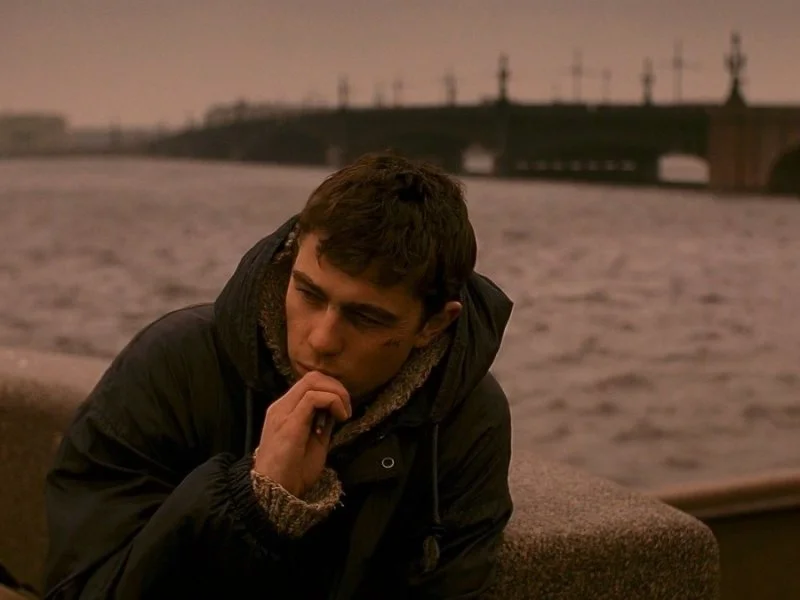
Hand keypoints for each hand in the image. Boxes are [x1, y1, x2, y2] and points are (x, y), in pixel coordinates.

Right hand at [253, 371, 350, 497]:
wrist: (274, 493)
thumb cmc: (294, 472)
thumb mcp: (314, 442)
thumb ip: (322, 423)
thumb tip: (336, 408)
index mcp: (285, 410)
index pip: (309, 383)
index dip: (332, 389)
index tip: (344, 410)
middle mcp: (281, 406)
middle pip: (312, 377)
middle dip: (337, 387)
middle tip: (347, 409)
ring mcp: (283, 413)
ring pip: (313, 381)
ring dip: (336, 393)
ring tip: (344, 413)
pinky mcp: (289, 423)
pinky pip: (313, 398)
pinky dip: (332, 402)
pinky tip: (340, 418)